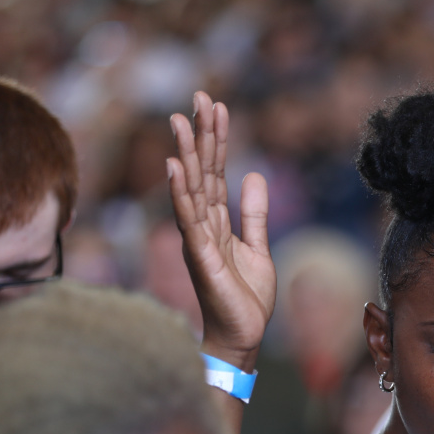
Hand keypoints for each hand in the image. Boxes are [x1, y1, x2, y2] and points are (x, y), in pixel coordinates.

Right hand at [167, 91, 274, 371]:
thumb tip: (253, 175)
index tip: (215, 105)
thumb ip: (254, 213)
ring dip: (186, 153)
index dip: (216, 139)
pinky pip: (188, 219)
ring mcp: (198, 239)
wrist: (242, 337)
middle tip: (199, 96)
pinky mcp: (200, 257)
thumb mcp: (258, 248)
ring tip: (181, 120)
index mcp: (216, 222)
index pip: (215, 172)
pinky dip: (180, 192)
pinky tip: (175, 167)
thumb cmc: (245, 298)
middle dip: (201, 134)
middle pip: (201, 171)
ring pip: (191, 188)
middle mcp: (202, 225)